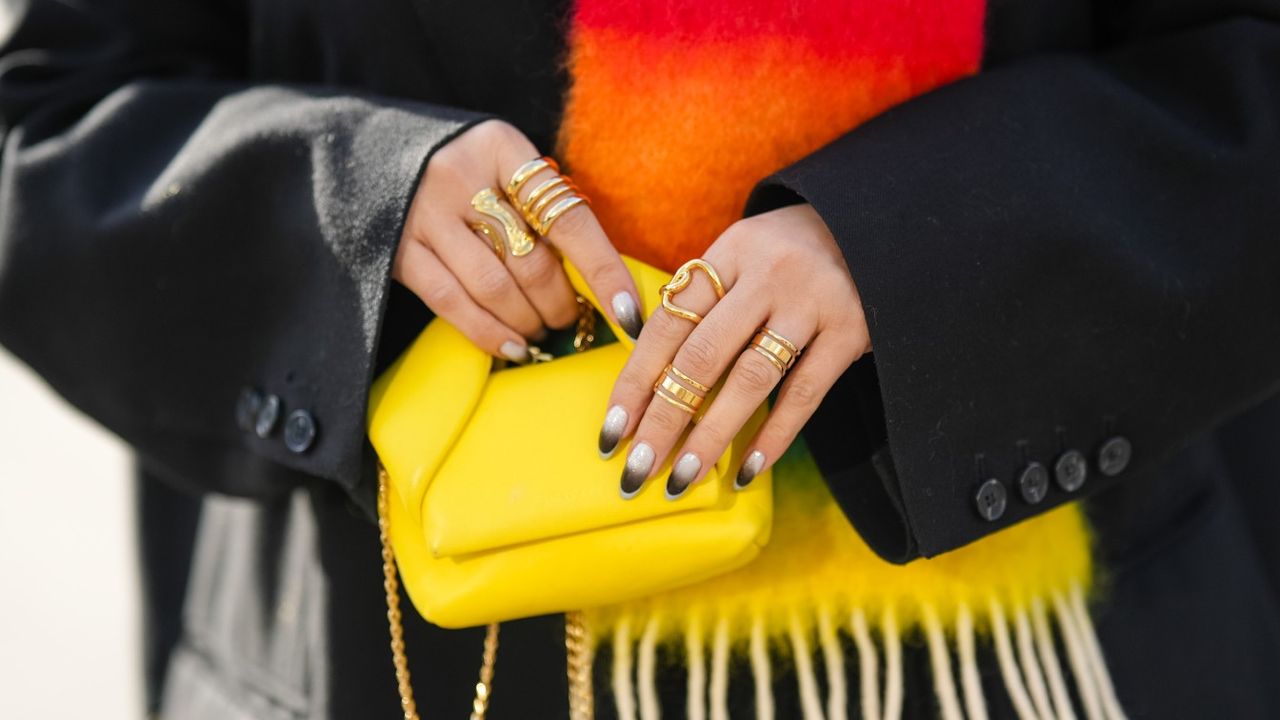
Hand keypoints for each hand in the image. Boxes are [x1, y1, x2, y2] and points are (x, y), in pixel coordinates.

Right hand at [394, 120, 642, 360]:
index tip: (630, 314)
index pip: (570, 220)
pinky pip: (451, 302)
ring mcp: (423, 213)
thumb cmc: (466, 167)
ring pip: (493, 288)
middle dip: (561, 304)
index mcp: (502, 147)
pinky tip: (511, 347)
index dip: (605, 273)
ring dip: (527, 322)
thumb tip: (602, 282)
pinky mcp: (397, 248)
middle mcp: (460, 175)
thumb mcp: (506, 164)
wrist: (371, 151)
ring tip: (541, 331)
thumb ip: (544, 207)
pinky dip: (487, 332)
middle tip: (572, 320)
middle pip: (531, 261)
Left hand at [600, 204, 869, 497]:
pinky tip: (746, 470)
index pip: (668, 323)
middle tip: (635, 469)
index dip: (635, 381)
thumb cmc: (793, 254)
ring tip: (681, 479)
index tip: (611, 432)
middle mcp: (765, 275)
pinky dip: (774, 436)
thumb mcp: (744, 256)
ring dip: (711, 436)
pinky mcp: (850, 332)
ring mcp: (810, 303)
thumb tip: (648, 375)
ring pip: (749, 380)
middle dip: (662, 419)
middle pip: (700, 356)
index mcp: (728, 254)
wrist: (882, 227)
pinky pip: (803, 394)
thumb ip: (704, 302)